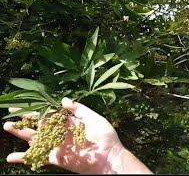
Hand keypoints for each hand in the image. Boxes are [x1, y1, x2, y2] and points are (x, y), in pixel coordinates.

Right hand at [3, 97, 125, 173]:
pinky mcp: (57, 158)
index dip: (39, 108)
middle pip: (40, 124)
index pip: (51, 113)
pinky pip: (39, 157)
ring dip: (21, 134)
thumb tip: (64, 100)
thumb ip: (79, 110)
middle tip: (11, 112)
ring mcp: (58, 145)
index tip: (26, 103)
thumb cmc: (105, 137)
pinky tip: (11, 157)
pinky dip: (25, 158)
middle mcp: (62, 132)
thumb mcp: (94, 119)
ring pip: (36, 139)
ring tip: (7, 127)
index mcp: (70, 122)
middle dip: (26, 119)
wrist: (108, 158)